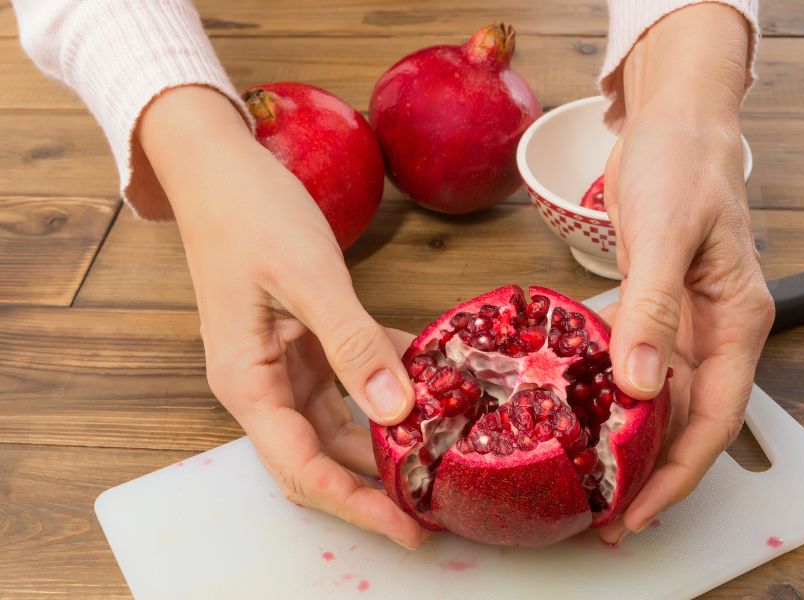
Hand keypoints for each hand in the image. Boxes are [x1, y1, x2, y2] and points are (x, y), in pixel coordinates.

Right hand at [139, 87, 426, 548]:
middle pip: (322, 458)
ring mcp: (286, 366)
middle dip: (375, 487)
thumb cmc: (250, 215)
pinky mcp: (308, 343)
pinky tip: (434, 388)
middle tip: (436, 507)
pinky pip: (352, 379)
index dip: (355, 504)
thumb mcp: (307, 278)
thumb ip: (351, 344)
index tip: (407, 527)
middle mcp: (265, 385)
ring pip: (341, 424)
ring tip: (441, 458)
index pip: (301, 467)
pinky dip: (390, 386)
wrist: (223, 169)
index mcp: (247, 382)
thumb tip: (396, 409)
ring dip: (387, 442)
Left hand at [597, 4, 774, 542]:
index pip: (714, 418)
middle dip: (652, 470)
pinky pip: (638, 364)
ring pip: (663, 398)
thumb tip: (641, 387)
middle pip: (690, 420)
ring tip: (590, 475)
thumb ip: (653, 311)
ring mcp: (685, 321)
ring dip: (632, 438)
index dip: (678, 471)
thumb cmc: (682, 164)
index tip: (639, 509)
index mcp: (736, 322)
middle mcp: (716, 331)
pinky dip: (615, 394)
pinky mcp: (654, 306)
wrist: (673, 120)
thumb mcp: (666, 235)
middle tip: (605, 510)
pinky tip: (583, 413)